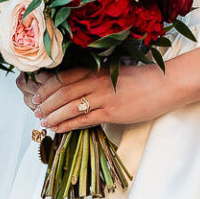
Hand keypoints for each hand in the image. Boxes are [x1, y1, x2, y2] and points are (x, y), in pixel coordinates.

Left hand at [17, 62, 180, 131]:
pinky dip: (67, 124)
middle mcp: (96, 81)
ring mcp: (103, 97)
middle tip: (35, 111)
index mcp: (95, 70)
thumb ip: (93, 77)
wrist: (164, 85)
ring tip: (43, 121)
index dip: (46, 87)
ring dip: (52, 115)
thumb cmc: (140, 80)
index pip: (63, 77)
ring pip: (69, 106)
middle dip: (45, 102)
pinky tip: (58, 128)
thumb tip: (73, 84)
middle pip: (61, 91)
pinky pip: (83, 119)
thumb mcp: (113, 74)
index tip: (36, 95)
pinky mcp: (111, 112)